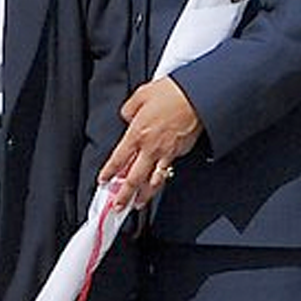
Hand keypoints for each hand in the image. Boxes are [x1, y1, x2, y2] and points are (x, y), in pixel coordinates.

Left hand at [98, 78, 202, 209]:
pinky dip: (161, 181)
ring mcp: (166, 153)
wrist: (197, 97)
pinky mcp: (180, 153)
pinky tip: (157, 185)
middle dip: (124, 195)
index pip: (118, 159)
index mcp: (137, 134)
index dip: (109, 172)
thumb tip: (126, 117)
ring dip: (144, 195)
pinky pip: (167, 171)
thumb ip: (129, 109)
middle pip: (133, 178)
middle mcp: (150, 148)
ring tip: (138, 204)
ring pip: (152, 181)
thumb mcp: (141, 95)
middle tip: (117, 206)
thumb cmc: (171, 94)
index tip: (104, 181)